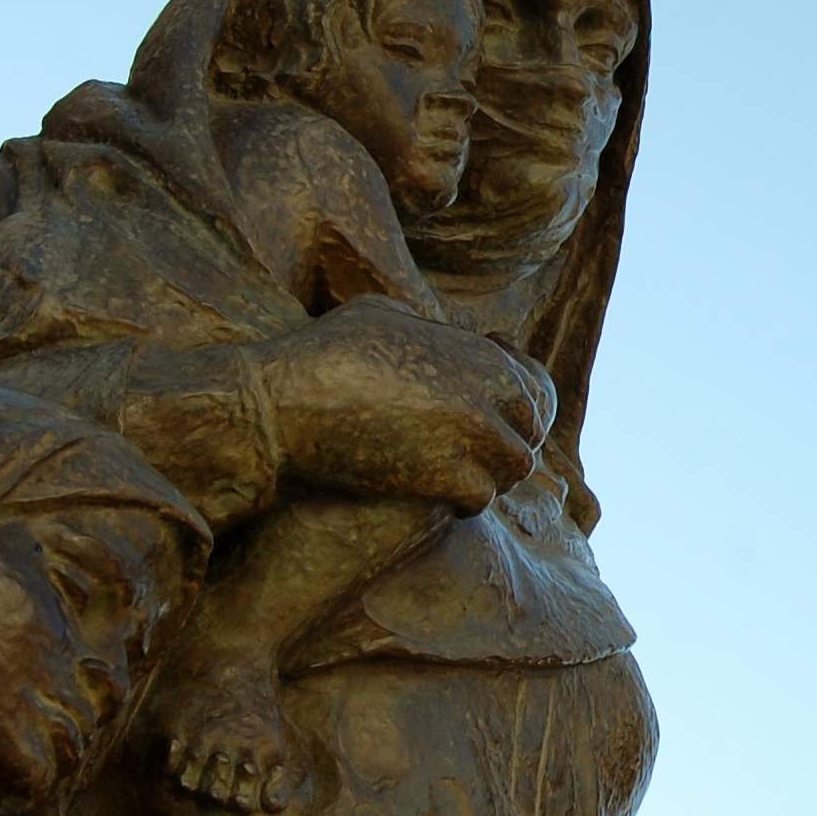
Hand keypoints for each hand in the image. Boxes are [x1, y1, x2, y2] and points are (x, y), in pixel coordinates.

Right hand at [248, 296, 558, 512]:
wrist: (286, 404)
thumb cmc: (321, 354)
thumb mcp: (378, 314)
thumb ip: (419, 321)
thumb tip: (424, 324)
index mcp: (482, 355)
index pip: (531, 393)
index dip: (511, 414)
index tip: (488, 426)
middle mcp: (488, 394)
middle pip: (529, 433)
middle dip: (506, 446)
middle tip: (475, 459)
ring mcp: (473, 437)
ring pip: (515, 469)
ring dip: (491, 476)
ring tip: (462, 480)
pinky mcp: (449, 477)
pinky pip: (482, 498)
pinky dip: (466, 502)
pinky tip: (442, 498)